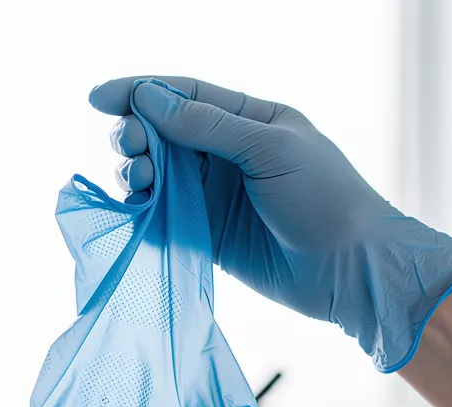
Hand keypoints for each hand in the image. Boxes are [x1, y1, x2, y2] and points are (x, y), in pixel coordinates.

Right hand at [89, 76, 451, 371]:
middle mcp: (229, 154)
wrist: (352, 269)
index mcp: (250, 119)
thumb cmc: (325, 198)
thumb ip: (208, 125)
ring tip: (137, 180)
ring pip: (159, 176)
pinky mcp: (209, 236)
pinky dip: (145, 212)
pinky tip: (136, 210)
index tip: (99, 100)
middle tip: (130, 149)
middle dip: (136, 135)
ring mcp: (217, 196)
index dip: (139, 93)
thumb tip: (150, 99)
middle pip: (164, 134)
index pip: (184, 95)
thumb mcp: (269, 149)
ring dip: (138, 173)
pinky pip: (165, 217)